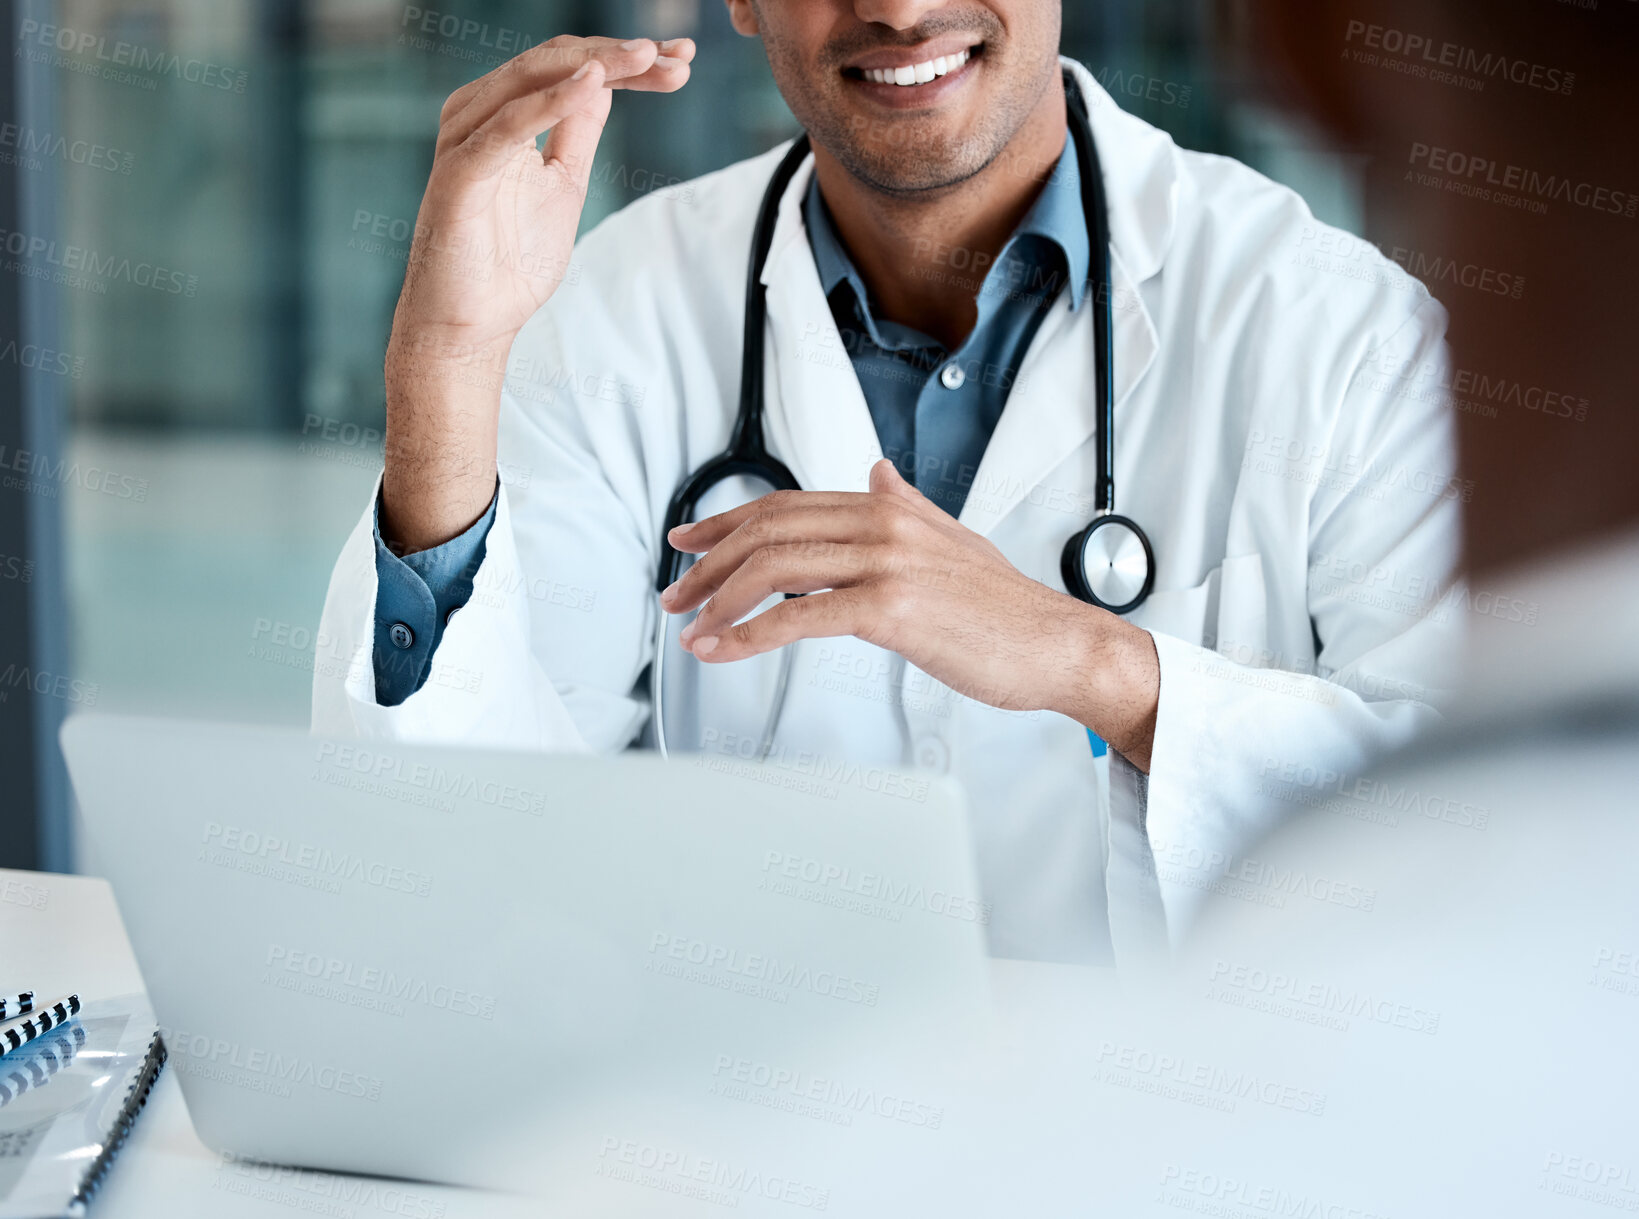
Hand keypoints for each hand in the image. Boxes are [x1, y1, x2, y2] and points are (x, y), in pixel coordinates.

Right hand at [381, 35, 694, 553]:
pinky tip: (593, 83)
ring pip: (533, 77)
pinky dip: (552, 99)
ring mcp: (468, 137)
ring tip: (643, 57)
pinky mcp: (462, 170)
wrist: (468, 326)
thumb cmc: (507, 263)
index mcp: (505, 114)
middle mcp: (481, 113)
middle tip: (676, 55)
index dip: (627, 62)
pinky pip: (510, 124)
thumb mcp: (562, 185)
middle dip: (621, 56)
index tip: (681, 60)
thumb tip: (605, 85)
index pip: (572, 68)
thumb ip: (576, 133)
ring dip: (594, 63)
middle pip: (558, 60)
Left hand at [660, 460, 1161, 769]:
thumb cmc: (1004, 608)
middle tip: (674, 595)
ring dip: (717, 600)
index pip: (786, 505)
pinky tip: (720, 649)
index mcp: (890, 507)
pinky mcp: (890, 610)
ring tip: (688, 627)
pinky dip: (747, 634)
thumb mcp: (951, 539)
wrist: (1055, 645)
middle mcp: (883, 523)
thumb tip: (877, 473)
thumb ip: (907, 505)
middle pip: (769, 531)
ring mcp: (886, 563)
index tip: (687, 543)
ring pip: (774, 569)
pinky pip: (798, 616)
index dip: (726, 523)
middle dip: (709, 565)